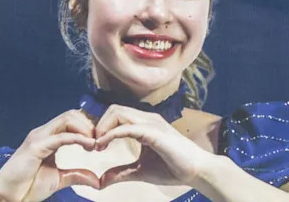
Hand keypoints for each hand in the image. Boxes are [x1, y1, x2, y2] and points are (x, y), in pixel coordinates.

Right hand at [0, 110, 97, 201]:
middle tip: (100, 141)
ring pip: (67, 118)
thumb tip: (96, 180)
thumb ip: (76, 175)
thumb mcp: (58, 179)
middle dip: (90, 124)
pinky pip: (61, 136)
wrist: (6, 198)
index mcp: (48, 137)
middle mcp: (43, 132)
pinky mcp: (35, 147)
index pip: (72, 119)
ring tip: (94, 144)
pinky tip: (88, 146)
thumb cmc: (26, 187)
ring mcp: (38, 137)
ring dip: (86, 128)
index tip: (100, 140)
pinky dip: (77, 138)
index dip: (90, 125)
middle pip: (72, 113)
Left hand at [93, 105, 213, 188]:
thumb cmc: (173, 168)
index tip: (93, 145)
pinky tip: (103, 145)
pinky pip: (127, 127)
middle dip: (98, 124)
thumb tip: (101, 181)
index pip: (115, 114)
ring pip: (118, 112)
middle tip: (91, 145)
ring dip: (102, 127)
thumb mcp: (140, 171)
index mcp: (143, 123)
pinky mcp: (154, 131)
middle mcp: (146, 118)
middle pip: (113, 109)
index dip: (100, 126)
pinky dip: (112, 134)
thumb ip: (121, 172)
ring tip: (96, 145)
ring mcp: (150, 122)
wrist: (197, 171)